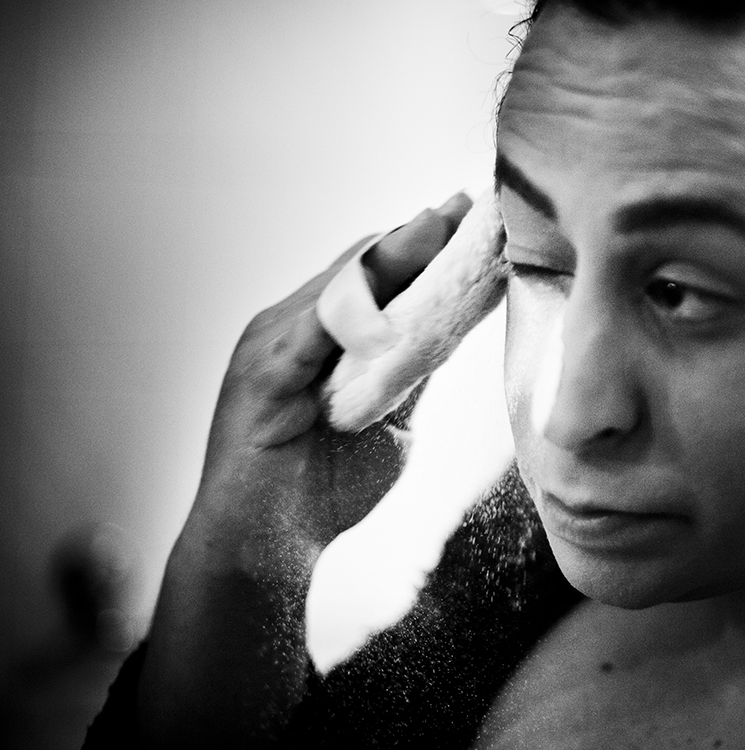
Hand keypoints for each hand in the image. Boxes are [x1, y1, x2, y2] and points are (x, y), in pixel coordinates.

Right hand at [192, 191, 473, 558]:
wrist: (264, 550)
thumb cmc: (327, 485)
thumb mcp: (390, 413)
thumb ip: (413, 366)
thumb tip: (460, 322)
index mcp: (319, 330)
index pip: (373, 268)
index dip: (424, 242)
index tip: (473, 215)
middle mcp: (290, 324)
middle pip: (359, 264)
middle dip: (416, 236)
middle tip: (468, 207)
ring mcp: (270, 345)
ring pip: (338, 287)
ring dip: (391, 258)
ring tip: (439, 231)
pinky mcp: (259, 377)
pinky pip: (309, 335)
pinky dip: (352, 318)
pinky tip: (393, 309)